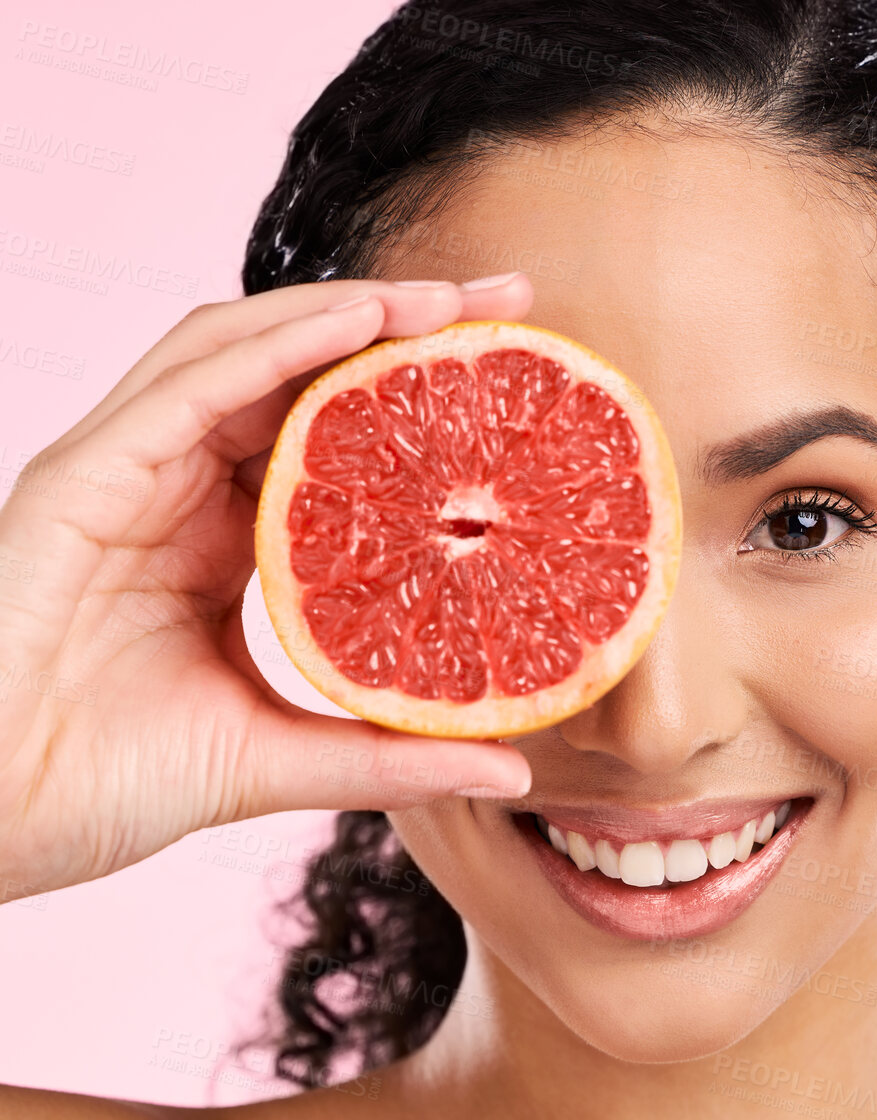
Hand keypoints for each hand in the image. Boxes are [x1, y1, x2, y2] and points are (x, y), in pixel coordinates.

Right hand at [0, 275, 537, 900]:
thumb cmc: (104, 786)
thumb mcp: (278, 758)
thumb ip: (390, 753)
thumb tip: (512, 763)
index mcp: (221, 538)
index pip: (330, 432)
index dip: (418, 396)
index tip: (516, 383)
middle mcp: (176, 486)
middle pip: (297, 369)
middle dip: (403, 325)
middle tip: (508, 299)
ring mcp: (125, 470)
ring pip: (243, 350)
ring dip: (349, 310)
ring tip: (451, 298)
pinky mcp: (82, 473)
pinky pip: (189, 383)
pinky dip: (277, 343)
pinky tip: (361, 322)